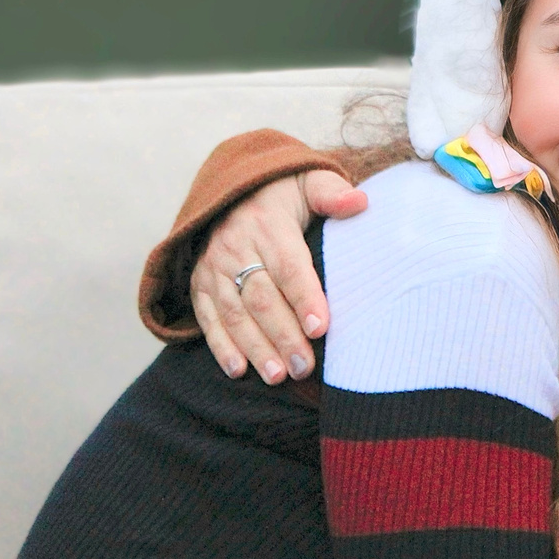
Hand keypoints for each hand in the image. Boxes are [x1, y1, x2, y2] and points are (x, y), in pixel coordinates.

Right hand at [191, 169, 364, 382]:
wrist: (233, 190)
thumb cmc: (283, 194)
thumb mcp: (308, 182)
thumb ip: (332, 193)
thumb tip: (359, 203)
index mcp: (268, 225)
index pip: (288, 266)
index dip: (304, 297)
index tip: (321, 327)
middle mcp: (236, 247)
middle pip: (261, 297)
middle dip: (283, 335)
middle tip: (304, 367)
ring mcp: (213, 268)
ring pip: (234, 313)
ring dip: (255, 347)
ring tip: (277, 376)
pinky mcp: (199, 284)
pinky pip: (207, 317)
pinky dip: (220, 345)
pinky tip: (238, 370)